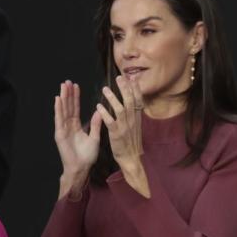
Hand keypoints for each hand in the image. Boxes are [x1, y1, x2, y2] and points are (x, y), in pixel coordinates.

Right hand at [54, 81, 100, 197]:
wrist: (81, 168)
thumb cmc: (87, 156)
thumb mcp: (95, 138)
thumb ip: (96, 124)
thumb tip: (99, 111)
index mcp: (76, 126)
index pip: (75, 108)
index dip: (75, 97)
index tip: (76, 86)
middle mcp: (68, 125)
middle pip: (68, 106)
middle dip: (68, 94)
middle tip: (67, 81)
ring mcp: (63, 129)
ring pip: (63, 110)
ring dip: (63, 97)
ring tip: (63, 86)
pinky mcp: (59, 134)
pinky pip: (59, 119)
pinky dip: (58, 109)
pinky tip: (58, 99)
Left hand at [96, 76, 149, 196]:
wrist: (132, 158)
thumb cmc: (131, 142)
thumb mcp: (135, 127)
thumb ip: (133, 114)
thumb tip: (132, 104)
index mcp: (137, 118)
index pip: (138, 100)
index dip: (135, 88)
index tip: (132, 77)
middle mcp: (132, 120)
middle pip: (130, 101)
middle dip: (125, 88)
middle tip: (119, 77)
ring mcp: (125, 127)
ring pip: (121, 109)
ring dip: (113, 98)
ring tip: (105, 89)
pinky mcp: (117, 134)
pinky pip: (110, 122)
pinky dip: (105, 114)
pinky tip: (98, 107)